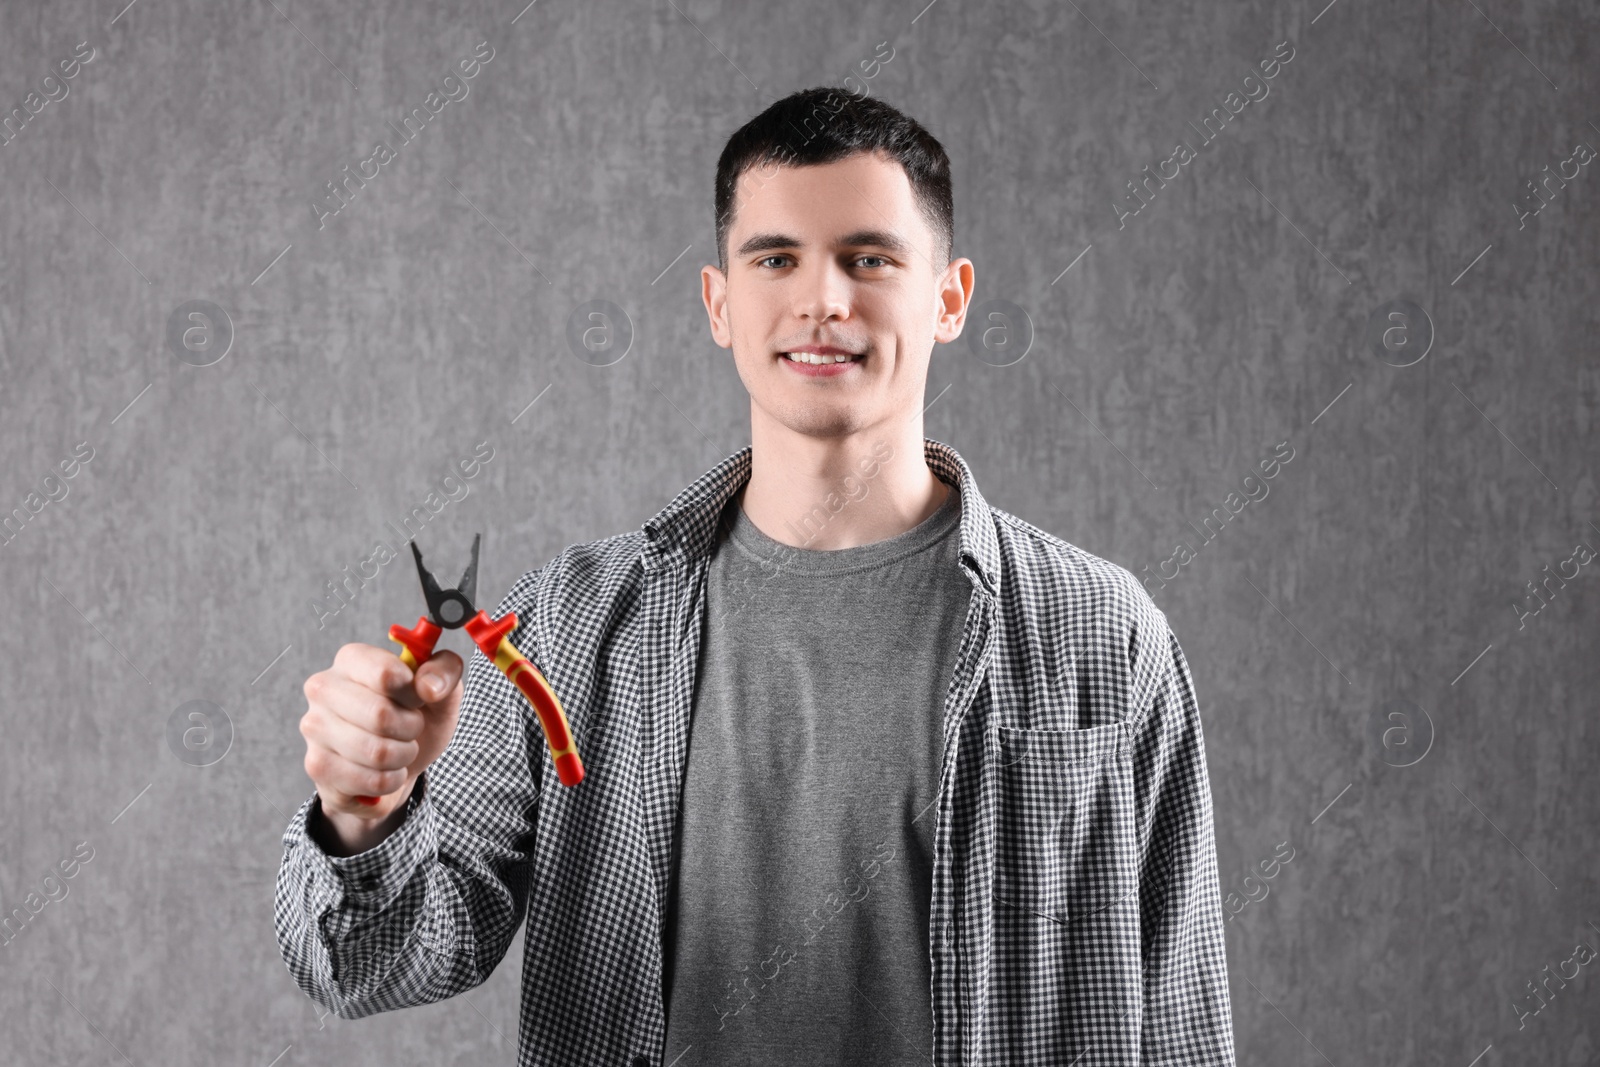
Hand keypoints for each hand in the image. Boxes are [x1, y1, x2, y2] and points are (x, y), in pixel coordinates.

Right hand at [300, 643, 464, 823]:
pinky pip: (371, 781)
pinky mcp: (317, 765)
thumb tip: (428, 686)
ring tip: (399, 748)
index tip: (416, 699)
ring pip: (377, 752)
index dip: (413, 694)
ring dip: (403, 756)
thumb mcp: (441, 690)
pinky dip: (392, 780)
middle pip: (380, 715)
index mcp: (352, 659)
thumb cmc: (414, 715)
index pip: (386, 674)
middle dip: (411, 728)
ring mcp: (313, 726)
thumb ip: (445, 672)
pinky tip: (385, 770)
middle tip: (410, 727)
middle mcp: (323, 687)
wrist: (397, 760)